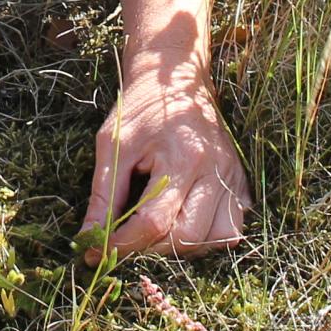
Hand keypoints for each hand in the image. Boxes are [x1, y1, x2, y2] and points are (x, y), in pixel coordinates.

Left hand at [83, 80, 248, 261]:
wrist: (176, 78)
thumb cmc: (142, 108)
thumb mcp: (114, 144)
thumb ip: (104, 195)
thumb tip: (89, 239)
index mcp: (184, 157)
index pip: (154, 222)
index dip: (122, 244)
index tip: (97, 251)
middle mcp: (216, 170)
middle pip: (188, 237)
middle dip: (153, 249)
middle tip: (129, 239)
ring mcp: (233, 177)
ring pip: (218, 239)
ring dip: (184, 245)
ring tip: (158, 229)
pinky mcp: (241, 182)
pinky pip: (232, 227)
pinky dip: (207, 235)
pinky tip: (183, 219)